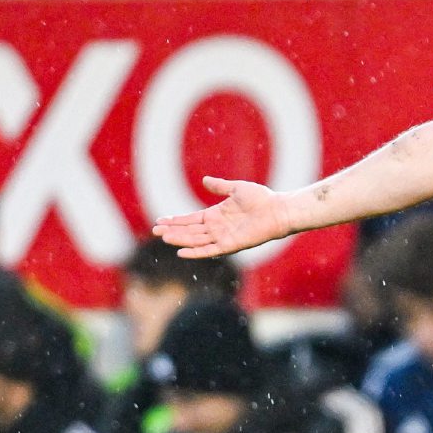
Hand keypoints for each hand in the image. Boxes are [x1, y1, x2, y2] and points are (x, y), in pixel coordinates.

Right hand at [152, 176, 291, 257]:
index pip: (191, 219)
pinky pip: (210, 250)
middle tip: (154, 230)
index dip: (176, 220)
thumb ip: (220, 186)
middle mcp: (217, 228)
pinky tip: (182, 252)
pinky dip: (196, 252)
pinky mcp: (231, 245)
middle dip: (172, 230)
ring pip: (195, 240)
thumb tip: (204, 180)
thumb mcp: (237, 189)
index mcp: (216, 215)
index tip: (160, 220)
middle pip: (189, 231)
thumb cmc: (261, 199)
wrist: (278, 209)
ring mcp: (223, 237)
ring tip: (163, 237)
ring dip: (179, 239)